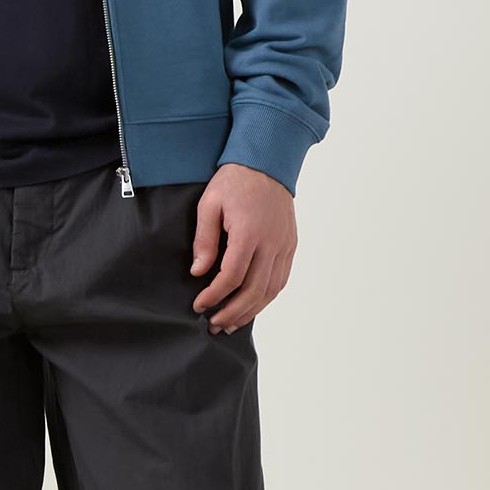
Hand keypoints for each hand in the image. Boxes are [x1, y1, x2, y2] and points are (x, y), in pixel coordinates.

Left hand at [189, 163, 297, 333]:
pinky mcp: (290, 246)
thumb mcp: (209, 204)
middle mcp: (271, 243)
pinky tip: (252, 306)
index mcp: (249, 232)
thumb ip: (204, 240)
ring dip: (251, 311)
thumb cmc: (235, 181)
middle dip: (232, 312)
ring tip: (231, 324)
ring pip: (270, 290)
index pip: (232, 276)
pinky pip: (281, 280)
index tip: (199, 305)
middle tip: (213, 325)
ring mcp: (284, 246)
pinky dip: (266, 298)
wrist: (267, 163)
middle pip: (254, 290)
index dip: (214, 296)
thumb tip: (199, 272)